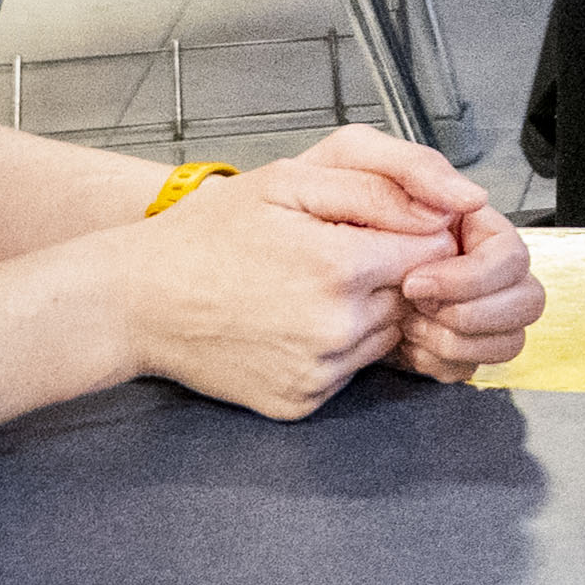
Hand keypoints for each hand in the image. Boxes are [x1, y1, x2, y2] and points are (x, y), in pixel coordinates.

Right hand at [233, 127, 540, 375]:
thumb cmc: (207, 233)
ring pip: (386, 335)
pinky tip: (291, 320)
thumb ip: (378, 189)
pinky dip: (335, 346)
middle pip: (413, 296)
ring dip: (365, 310)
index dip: (410, 231)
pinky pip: (350, 370)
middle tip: (328, 253)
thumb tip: (448, 209)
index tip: (374, 224)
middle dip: (387, 271)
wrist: (136, 301)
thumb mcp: (289, 181)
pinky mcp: (302, 402)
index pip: (431, 250)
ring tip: (306, 285)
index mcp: (339, 267)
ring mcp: (319, 373)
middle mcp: (337, 330)